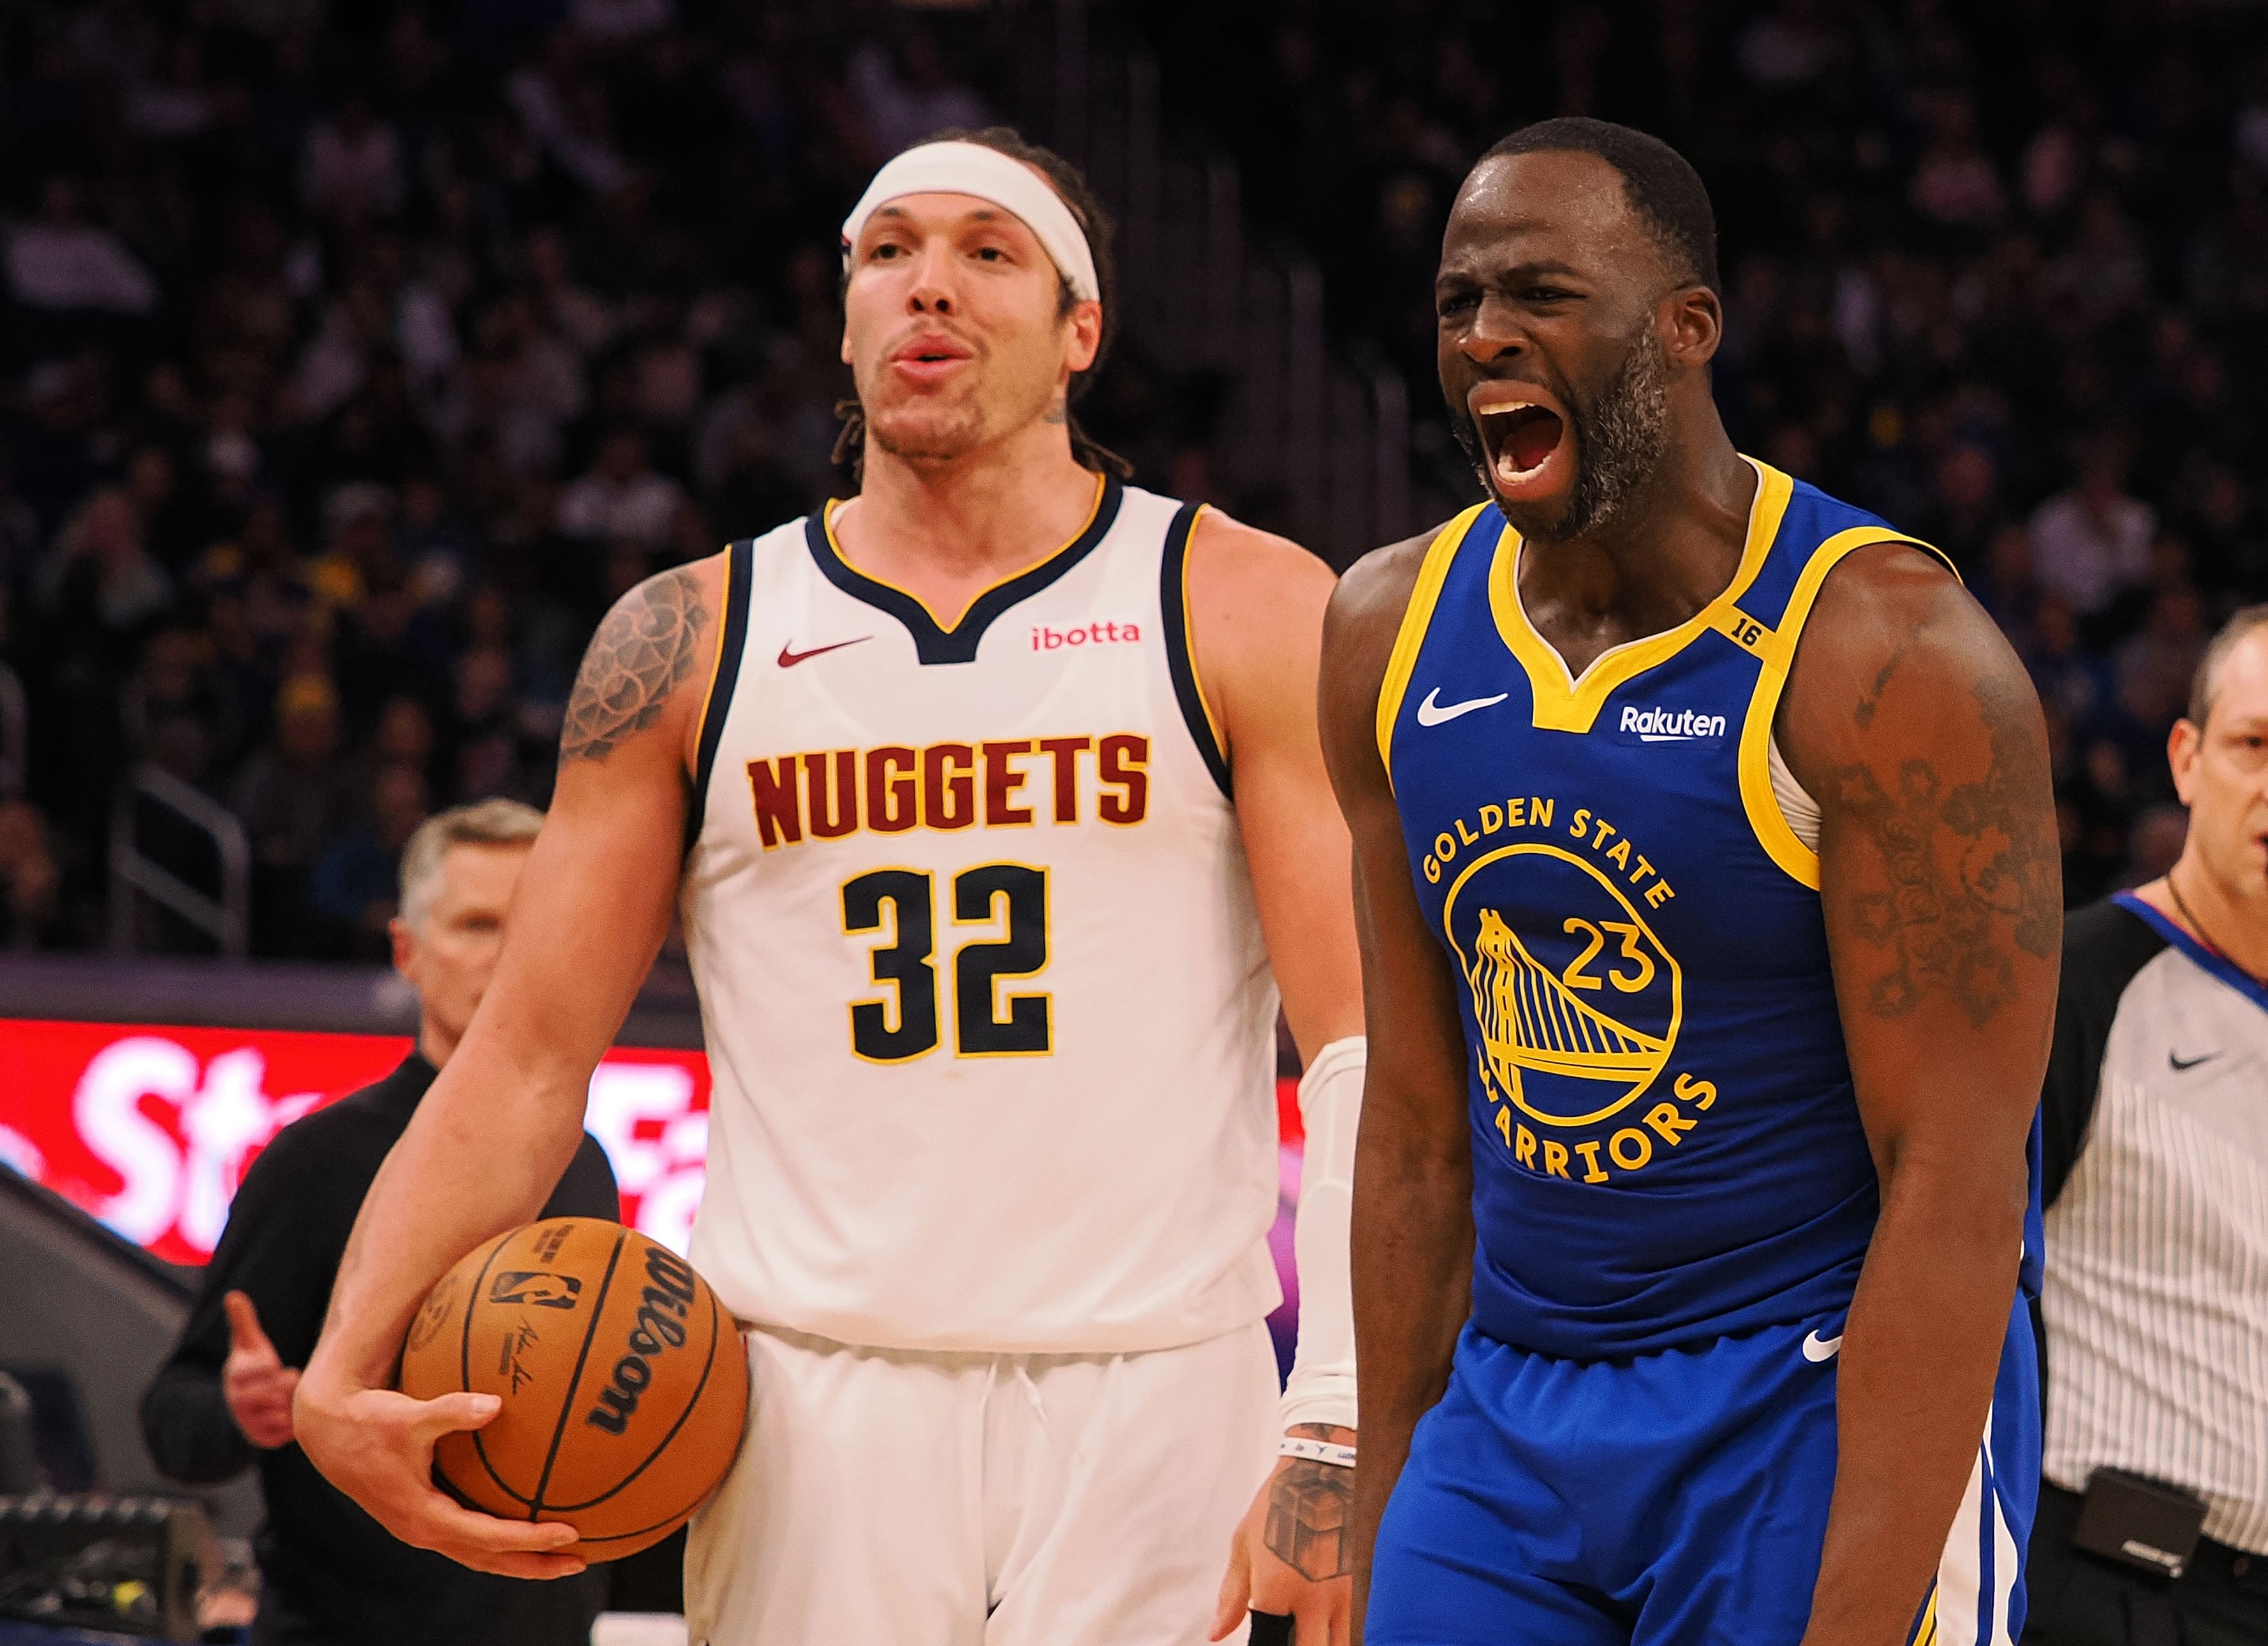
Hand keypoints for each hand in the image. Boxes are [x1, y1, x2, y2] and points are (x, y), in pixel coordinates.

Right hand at [221, 1291, 298, 1449]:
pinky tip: (298, 1411)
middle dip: (283, 1385)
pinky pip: (285, 1433)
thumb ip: (243, 1321)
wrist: (244, 1406)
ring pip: (279, 1414)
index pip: (252, 1372)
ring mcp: (250, 1422)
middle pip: (268, 1394)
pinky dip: (294, 1422)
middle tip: (292, 1377)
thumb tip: (233, 1294)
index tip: (274, 1365)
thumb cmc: (252, 1368)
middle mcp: (239, 1402)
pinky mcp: (263, 1439)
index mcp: (236, 1377)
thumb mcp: (246, 1345)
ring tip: (296, 1394)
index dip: (265, 1369)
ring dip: (292, 1403)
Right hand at [292, 1364, 583, 1578]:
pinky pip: (469, 1539)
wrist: (329, 1430)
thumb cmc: (371, 1420)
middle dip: (535, 1564)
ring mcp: (423, 1528)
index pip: (489, 1537)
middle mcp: (424, 1530)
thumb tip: (495, 1404)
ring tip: (564, 1557)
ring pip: (479, 1555)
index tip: (570, 1533)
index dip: (530, 1538)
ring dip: (520, 1559)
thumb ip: (450, 1411)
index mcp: (424, 1516)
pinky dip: (500, 1543)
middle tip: (580, 1561)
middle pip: (489, 1559)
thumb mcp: (409, 1416)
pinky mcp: (423, 1517)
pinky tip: (525, 1528)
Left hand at [1212, 1424, 1355, 1643]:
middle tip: (1292, 1632)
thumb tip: (1217, 1633)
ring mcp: (1342, 1594)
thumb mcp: (1244, 1544)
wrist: (1323, 1470)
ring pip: (1339, 1643)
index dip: (1265, 1644)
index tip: (1266, 1637)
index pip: (1269, 1643)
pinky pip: (1355, 1624)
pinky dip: (1343, 1630)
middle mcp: (1312, 1600)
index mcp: (1276, 1590)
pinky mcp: (1361, 1584)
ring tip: (1310, 1629)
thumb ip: (1232, 1595)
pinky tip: (1330, 1622)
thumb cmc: (1277, 1504)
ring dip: (1323, 1640)